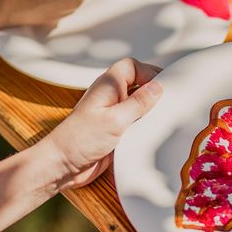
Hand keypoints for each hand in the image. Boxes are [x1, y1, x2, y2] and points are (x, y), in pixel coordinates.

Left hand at [39, 58, 162, 189]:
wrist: (62, 165)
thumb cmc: (79, 140)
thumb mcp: (115, 120)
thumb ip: (138, 103)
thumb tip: (158, 87)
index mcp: (107, 86)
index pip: (133, 67)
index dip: (150, 72)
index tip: (166, 86)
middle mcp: (110, 97)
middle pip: (138, 84)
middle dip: (153, 93)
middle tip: (168, 104)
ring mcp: (112, 114)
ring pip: (138, 105)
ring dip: (150, 112)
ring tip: (161, 120)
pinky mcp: (114, 131)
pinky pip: (134, 123)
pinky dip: (144, 127)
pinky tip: (151, 135)